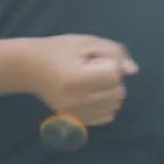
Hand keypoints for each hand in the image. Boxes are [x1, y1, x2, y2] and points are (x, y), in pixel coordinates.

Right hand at [23, 35, 138, 126]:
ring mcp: (74, 113)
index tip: (96, 59)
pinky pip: (105, 117)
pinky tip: (93, 94)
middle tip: (95, 70)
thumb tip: (133, 70)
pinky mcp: (74, 120)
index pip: (114, 75)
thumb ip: (113, 53)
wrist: (30, 68)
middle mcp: (75, 100)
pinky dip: (105, 105)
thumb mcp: (86, 42)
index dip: (111, 64)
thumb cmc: (58, 50)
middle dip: (113, 80)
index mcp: (76, 78)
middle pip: (117, 93)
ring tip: (93, 82)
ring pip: (114, 107)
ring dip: (111, 93)